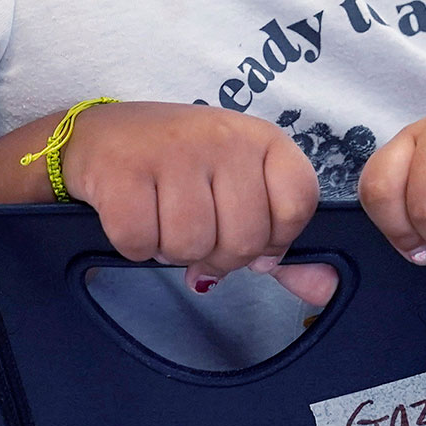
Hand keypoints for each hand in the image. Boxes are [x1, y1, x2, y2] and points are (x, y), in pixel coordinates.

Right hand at [59, 102, 329, 298]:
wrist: (101, 137)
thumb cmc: (181, 169)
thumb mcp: (239, 189)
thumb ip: (281, 242)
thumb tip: (324, 289)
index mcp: (263, 139)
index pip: (297, 205)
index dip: (272, 237)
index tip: (245, 226)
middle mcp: (224, 137)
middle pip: (244, 240)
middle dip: (216, 253)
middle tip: (195, 227)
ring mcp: (173, 150)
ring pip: (192, 247)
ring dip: (172, 250)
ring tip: (163, 218)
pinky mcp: (123, 170)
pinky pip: (141, 244)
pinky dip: (135, 246)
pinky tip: (134, 215)